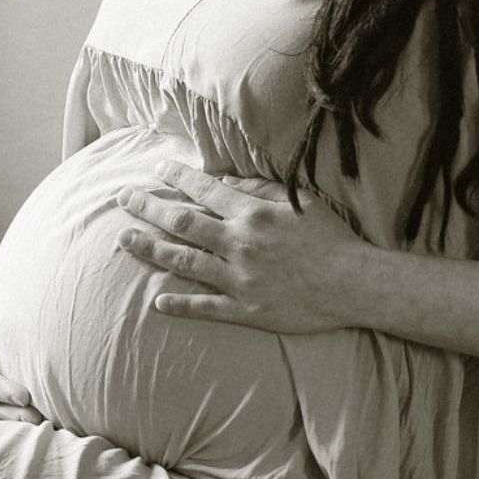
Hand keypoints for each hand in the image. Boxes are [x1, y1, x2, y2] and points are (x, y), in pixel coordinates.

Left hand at [115, 159, 365, 333]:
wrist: (355, 284)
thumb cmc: (330, 237)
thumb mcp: (297, 201)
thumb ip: (259, 189)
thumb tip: (225, 182)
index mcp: (251, 214)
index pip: (204, 190)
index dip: (177, 179)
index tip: (156, 170)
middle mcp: (239, 243)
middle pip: (182, 223)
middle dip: (148, 208)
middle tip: (122, 199)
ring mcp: (239, 278)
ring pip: (185, 261)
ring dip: (151, 249)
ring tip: (124, 240)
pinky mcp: (246, 308)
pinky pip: (206, 306)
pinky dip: (180, 302)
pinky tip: (157, 299)